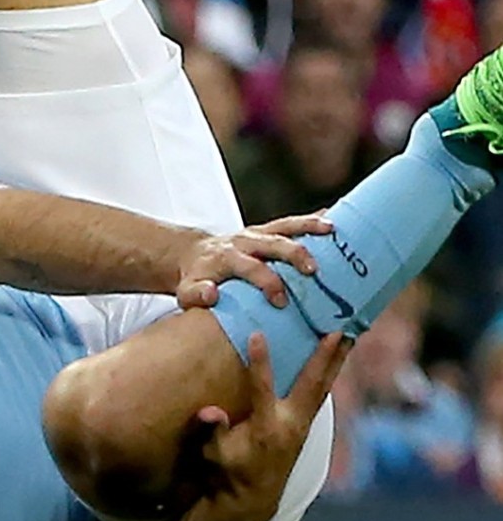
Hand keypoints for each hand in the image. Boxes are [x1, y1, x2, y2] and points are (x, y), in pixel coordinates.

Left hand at [176, 213, 331, 309]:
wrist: (193, 255)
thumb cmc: (194, 279)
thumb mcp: (186, 292)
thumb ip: (196, 295)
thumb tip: (212, 294)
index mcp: (227, 258)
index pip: (251, 268)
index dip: (267, 283)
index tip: (282, 301)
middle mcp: (244, 241)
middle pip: (273, 243)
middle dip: (295, 255)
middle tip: (314, 270)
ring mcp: (256, 232)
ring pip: (286, 226)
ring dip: (310, 226)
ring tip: (333, 229)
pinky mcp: (266, 229)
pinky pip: (291, 222)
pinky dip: (311, 219)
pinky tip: (334, 219)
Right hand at [196, 332, 350, 520]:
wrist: (253, 497)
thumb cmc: (228, 471)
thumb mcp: (213, 454)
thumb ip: (212, 431)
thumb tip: (209, 412)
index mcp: (265, 428)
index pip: (263, 389)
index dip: (260, 362)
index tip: (258, 334)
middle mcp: (290, 424)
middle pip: (312, 384)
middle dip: (324, 356)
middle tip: (339, 329)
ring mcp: (302, 426)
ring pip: (323, 387)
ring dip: (336, 361)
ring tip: (350, 335)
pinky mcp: (306, 426)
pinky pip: (321, 393)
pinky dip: (329, 373)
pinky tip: (336, 358)